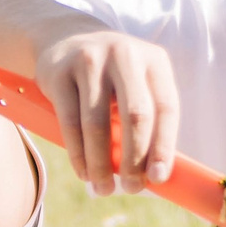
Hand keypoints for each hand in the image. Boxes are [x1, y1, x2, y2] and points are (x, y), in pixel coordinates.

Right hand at [32, 27, 180, 194]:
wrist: (64, 38)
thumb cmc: (109, 76)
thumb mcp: (135, 84)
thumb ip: (146, 118)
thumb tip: (154, 174)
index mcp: (154, 61)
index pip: (166, 108)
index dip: (164, 146)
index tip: (158, 178)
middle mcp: (125, 55)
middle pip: (135, 115)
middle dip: (134, 159)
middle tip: (131, 188)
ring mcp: (90, 61)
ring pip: (98, 124)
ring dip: (101, 164)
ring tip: (103, 188)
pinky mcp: (60, 72)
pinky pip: (69, 123)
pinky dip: (78, 154)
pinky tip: (84, 172)